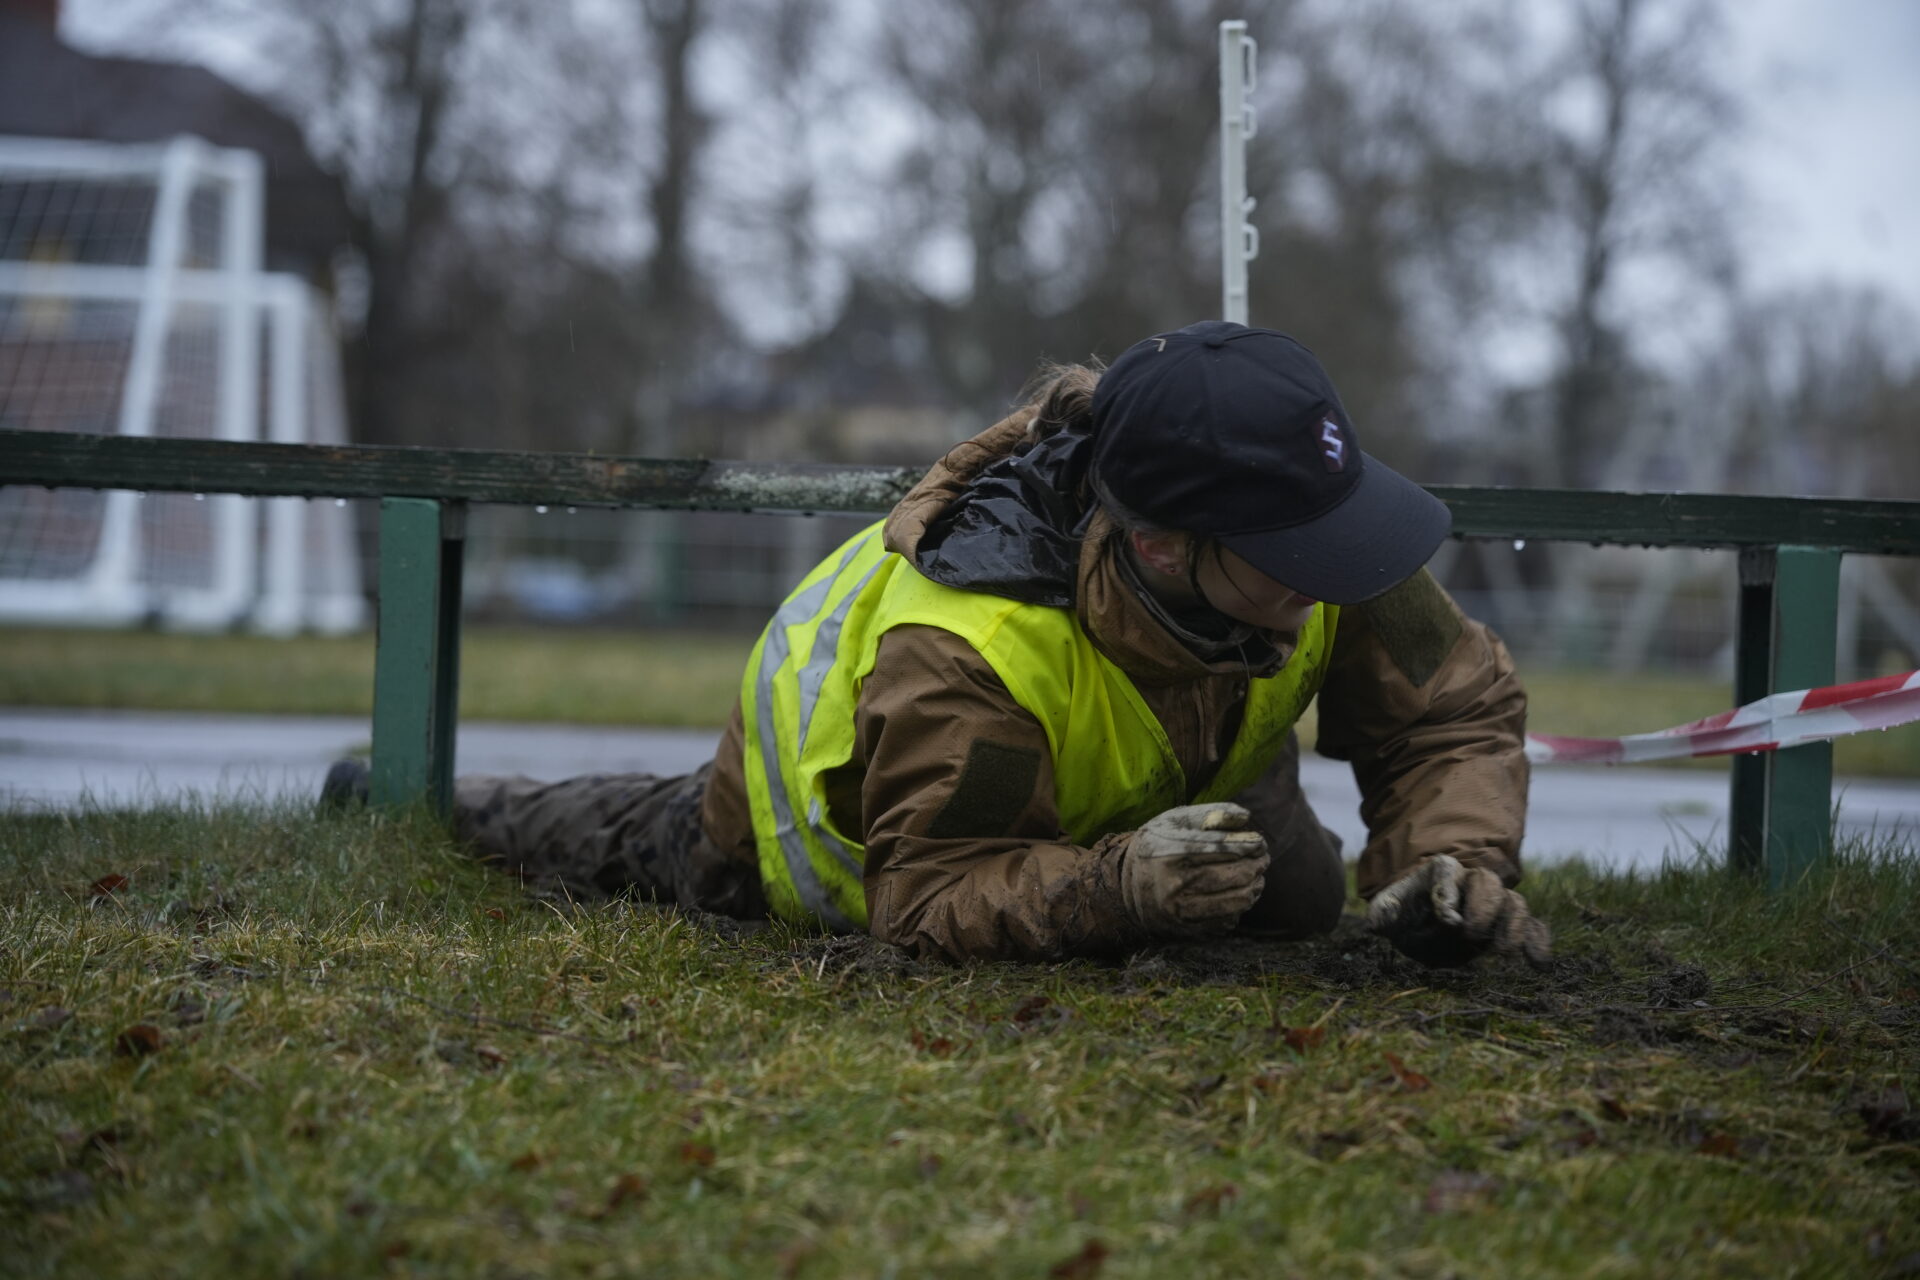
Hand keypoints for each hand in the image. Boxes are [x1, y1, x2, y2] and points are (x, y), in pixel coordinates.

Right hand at [1121, 803, 1269, 937]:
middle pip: (1235, 875)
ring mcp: (1181, 911)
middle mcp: (1175, 884)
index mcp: (1171, 853)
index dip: (1250, 845)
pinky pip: (1228, 920)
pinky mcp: (1187, 929)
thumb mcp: (1174, 821)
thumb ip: (1210, 814)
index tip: (1259, 842)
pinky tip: (1241, 895)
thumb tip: (1246, 818)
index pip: (1224, 848)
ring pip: (1237, 901)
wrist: (1125, 889)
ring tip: (1257, 877)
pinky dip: (1241, 906)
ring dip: (1255, 888)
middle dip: (1257, 865)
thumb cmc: (1157, 847)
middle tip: (1263, 859)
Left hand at [1366, 854, 1550, 968]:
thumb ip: (1381, 914)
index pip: (1448, 874)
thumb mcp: (1386, 909)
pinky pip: (1533, 927)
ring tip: (1503, 953)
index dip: (1449, 894)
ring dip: (1513, 927)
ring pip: (1514, 903)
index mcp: (1440, 872)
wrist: (1422, 918)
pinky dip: (1538, 943)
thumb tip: (1377, 925)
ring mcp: (1493, 905)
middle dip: (1484, 908)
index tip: (1448, 920)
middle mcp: (1471, 883)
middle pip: (1488, 883)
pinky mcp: (1507, 927)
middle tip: (1472, 936)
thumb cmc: (1404, 910)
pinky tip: (1539, 965)